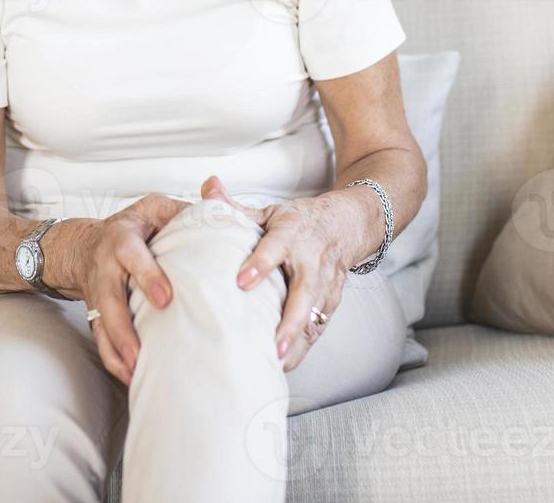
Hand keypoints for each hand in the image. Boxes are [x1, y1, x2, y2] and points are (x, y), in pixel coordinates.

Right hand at [69, 194, 190, 385]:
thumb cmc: (133, 227)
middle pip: (108, 300)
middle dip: (123, 328)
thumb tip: (224, 209)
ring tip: (137, 372)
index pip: (131, 256)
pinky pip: (101, 340)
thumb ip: (184, 212)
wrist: (86, 245)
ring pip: (101, 325)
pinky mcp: (96, 314)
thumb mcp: (155, 209)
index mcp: (122, 239)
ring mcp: (98, 294)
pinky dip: (114, 360)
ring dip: (117, 350)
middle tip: (142, 351)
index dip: (146, 276)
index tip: (165, 298)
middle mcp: (105, 268)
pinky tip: (132, 377)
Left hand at [200, 175, 371, 371]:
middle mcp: (312, 260)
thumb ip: (235, 207)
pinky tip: (284, 365)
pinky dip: (303, 348)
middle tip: (271, 343)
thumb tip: (206, 187)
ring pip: (315, 316)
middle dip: (290, 319)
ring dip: (297, 341)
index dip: (261, 263)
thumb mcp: (269, 210)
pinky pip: (319, 328)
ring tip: (276, 363)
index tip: (242, 281)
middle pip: (304, 291)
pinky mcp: (331, 303)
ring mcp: (326, 284)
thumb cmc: (299, 222)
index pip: (276, 247)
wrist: (347, 225)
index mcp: (292, 233)